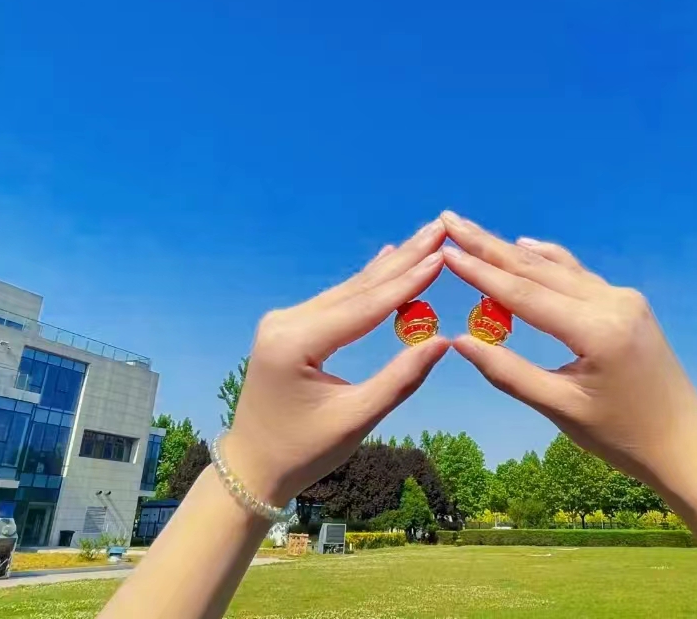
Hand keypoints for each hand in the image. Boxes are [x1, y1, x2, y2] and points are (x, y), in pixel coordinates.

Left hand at [227, 221, 449, 505]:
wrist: (252, 467)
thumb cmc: (303, 451)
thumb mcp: (356, 420)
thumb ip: (400, 379)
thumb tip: (444, 342)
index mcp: (295, 343)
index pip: (364, 308)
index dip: (407, 283)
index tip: (441, 256)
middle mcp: (285, 322)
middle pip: (356, 289)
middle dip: (402, 260)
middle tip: (438, 229)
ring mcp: (284, 322)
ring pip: (347, 292)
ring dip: (389, 269)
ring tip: (423, 240)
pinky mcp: (289, 328)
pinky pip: (336, 302)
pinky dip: (367, 285)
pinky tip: (387, 259)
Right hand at [441, 211, 696, 491]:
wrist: (685, 443)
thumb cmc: (623, 436)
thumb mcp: (561, 409)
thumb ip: (509, 373)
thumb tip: (460, 341)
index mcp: (597, 330)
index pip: (525, 295)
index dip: (481, 272)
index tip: (446, 250)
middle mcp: (613, 303)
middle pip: (538, 270)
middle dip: (490, 246)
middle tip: (450, 220)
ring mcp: (623, 300)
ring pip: (558, 269)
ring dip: (514, 252)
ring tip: (474, 232)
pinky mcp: (627, 305)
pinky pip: (578, 277)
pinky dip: (548, 263)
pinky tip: (525, 246)